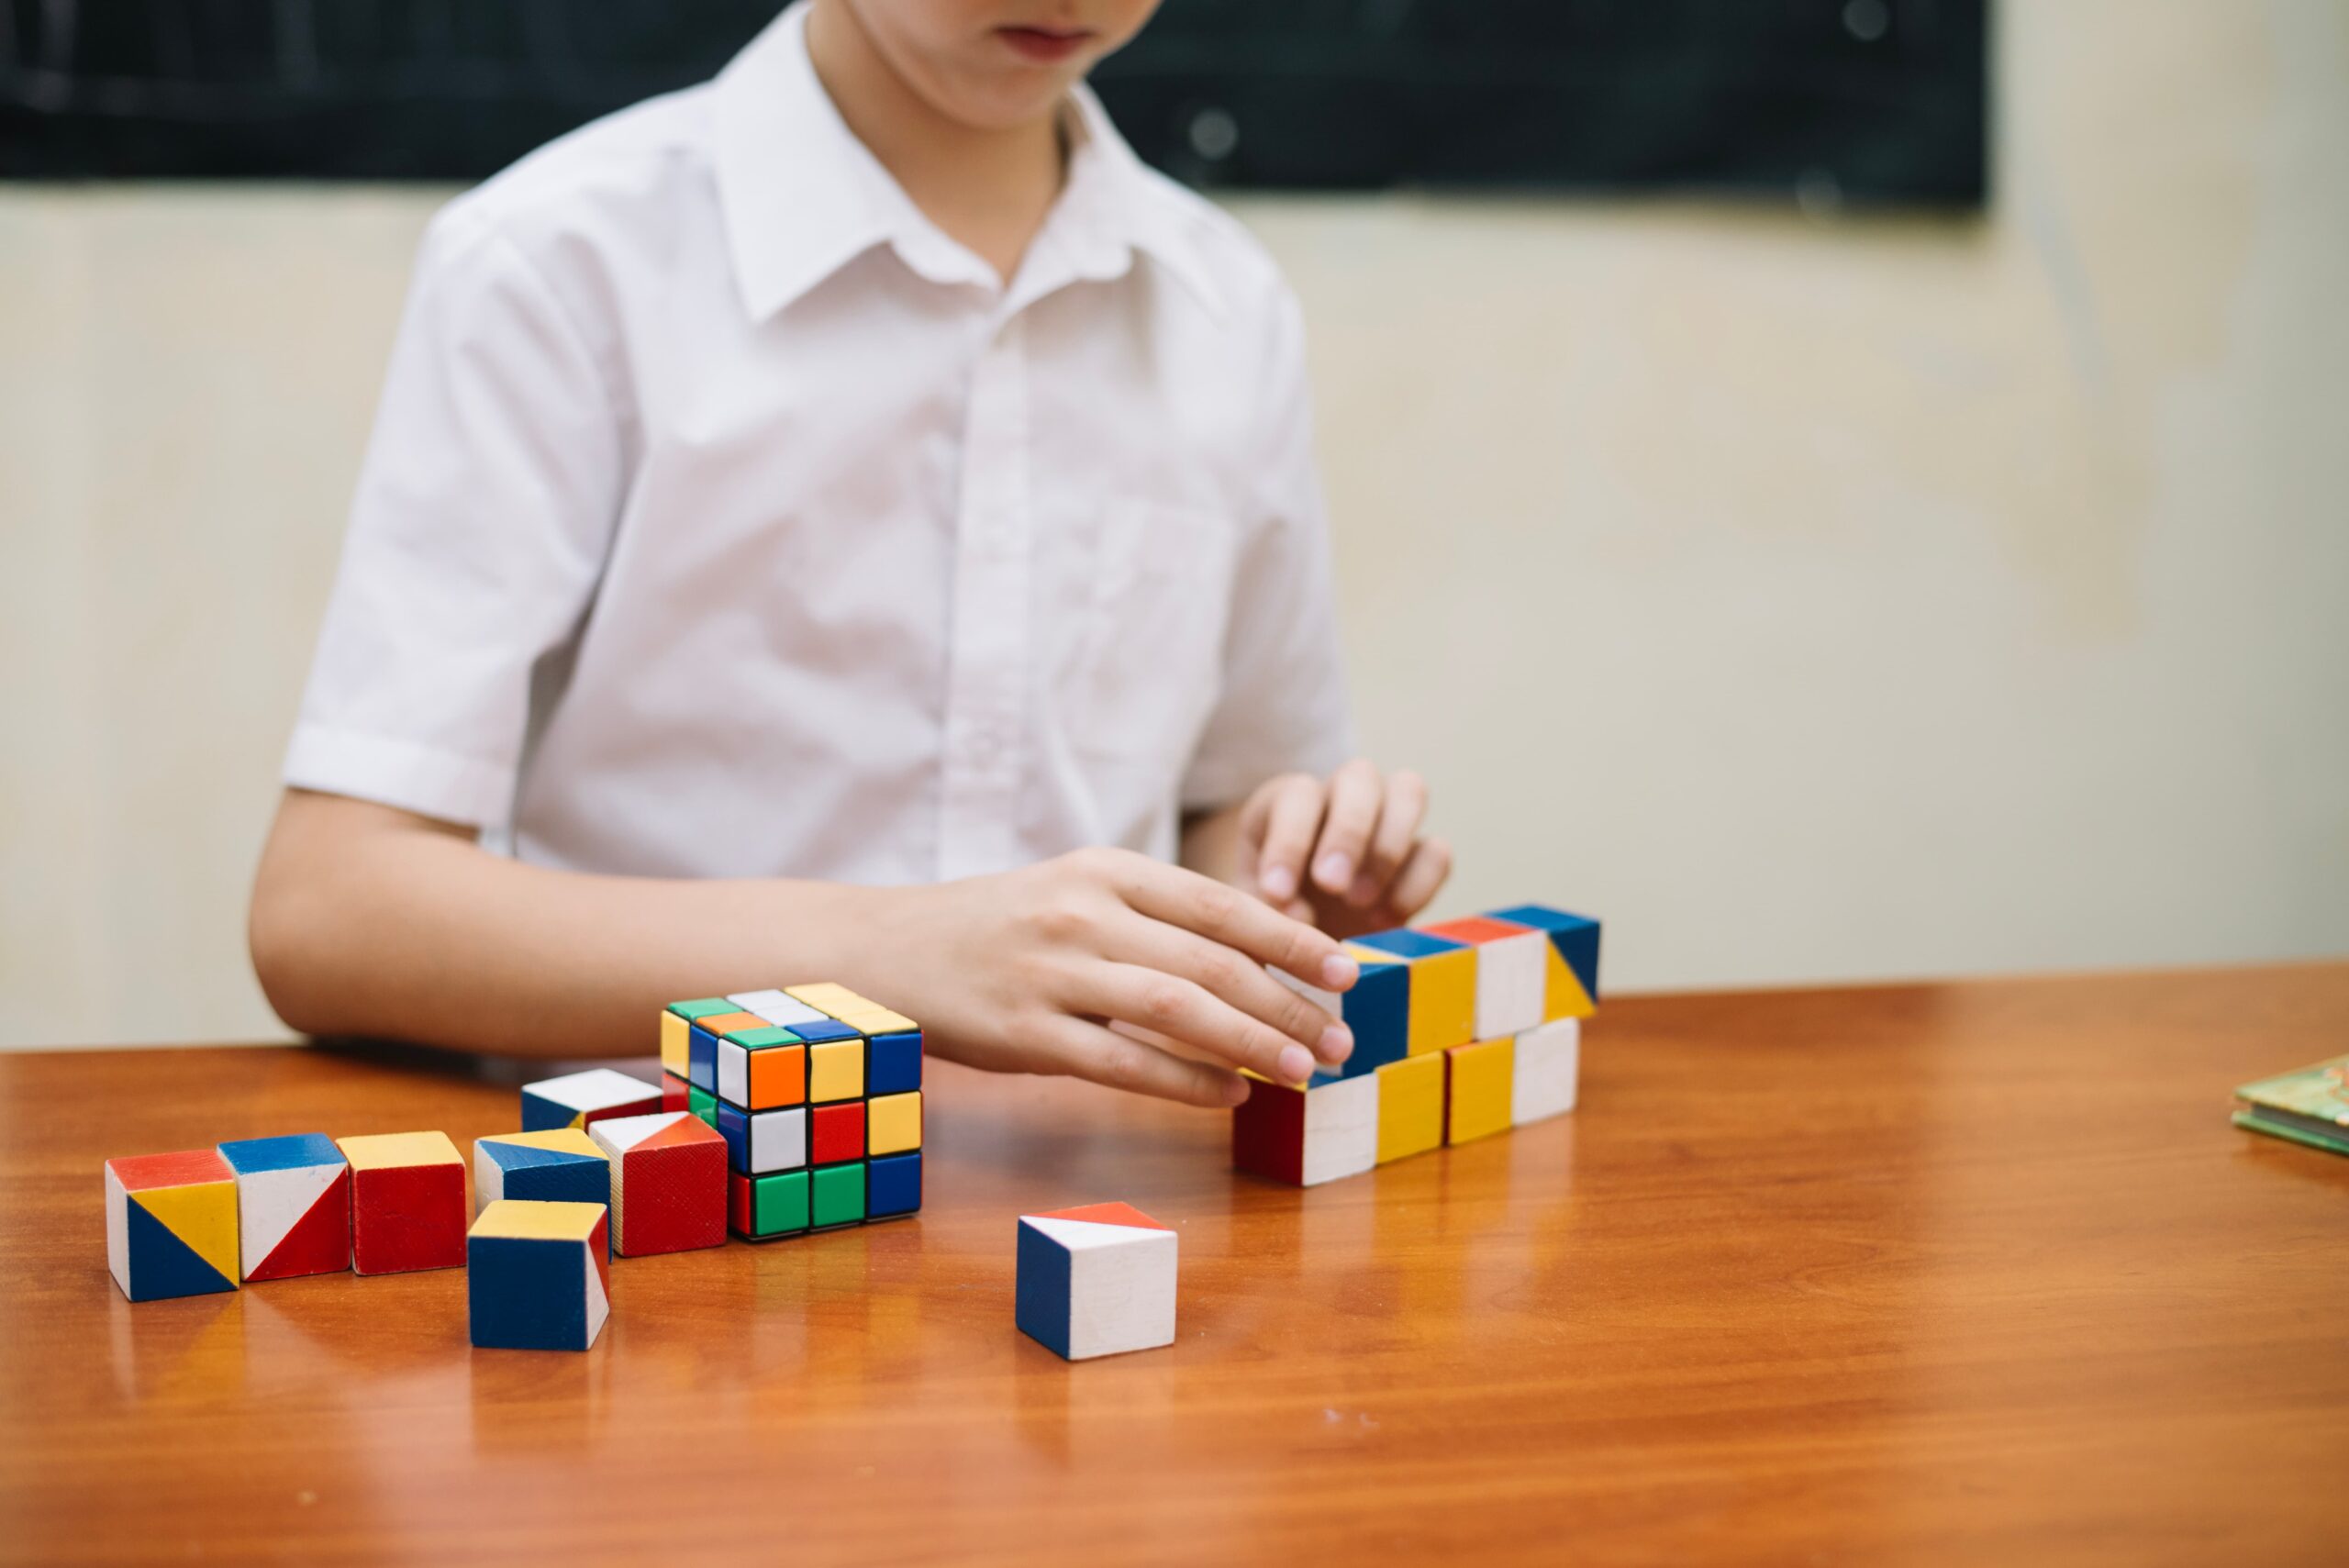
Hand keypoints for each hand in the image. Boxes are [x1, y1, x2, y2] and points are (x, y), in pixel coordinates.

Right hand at [852, 848, 1360, 1106]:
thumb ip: (1156, 920)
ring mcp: (1052, 973)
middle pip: (1213, 962)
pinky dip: (1186, 1084)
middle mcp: (1084, 914)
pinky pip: (1123, 1064)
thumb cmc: (1000, 927)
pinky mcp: (1025, 1033)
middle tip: (1339, 1040)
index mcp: (1106, 870)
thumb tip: (1259, 961)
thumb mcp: (1076, 894)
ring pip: (1179, 1011)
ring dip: (1252, 1046)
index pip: (1221, 904)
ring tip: (1302, 1073)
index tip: (1346, 971)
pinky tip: (1229, 1097)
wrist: (888, 950)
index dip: (1292, 940)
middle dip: (1289, 1006)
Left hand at [1235, 761, 1450, 940]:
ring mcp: (1388, 817)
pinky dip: (1417, 884)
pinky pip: (1437, 851)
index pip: (1297, 796)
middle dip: (1348, 832)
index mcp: (1289, 800)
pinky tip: (1384, 920)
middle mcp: (1341, 795)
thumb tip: (1302, 914)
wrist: (1302, 938)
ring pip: (1410, 791)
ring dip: (1389, 847)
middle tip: (1331, 887)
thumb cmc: (1270, 913)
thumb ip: (1268, 909)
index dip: (1288, 842)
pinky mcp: (1421, 854)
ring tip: (1361, 903)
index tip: (1278, 893)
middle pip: (1359, 776)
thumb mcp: (1253, 909)